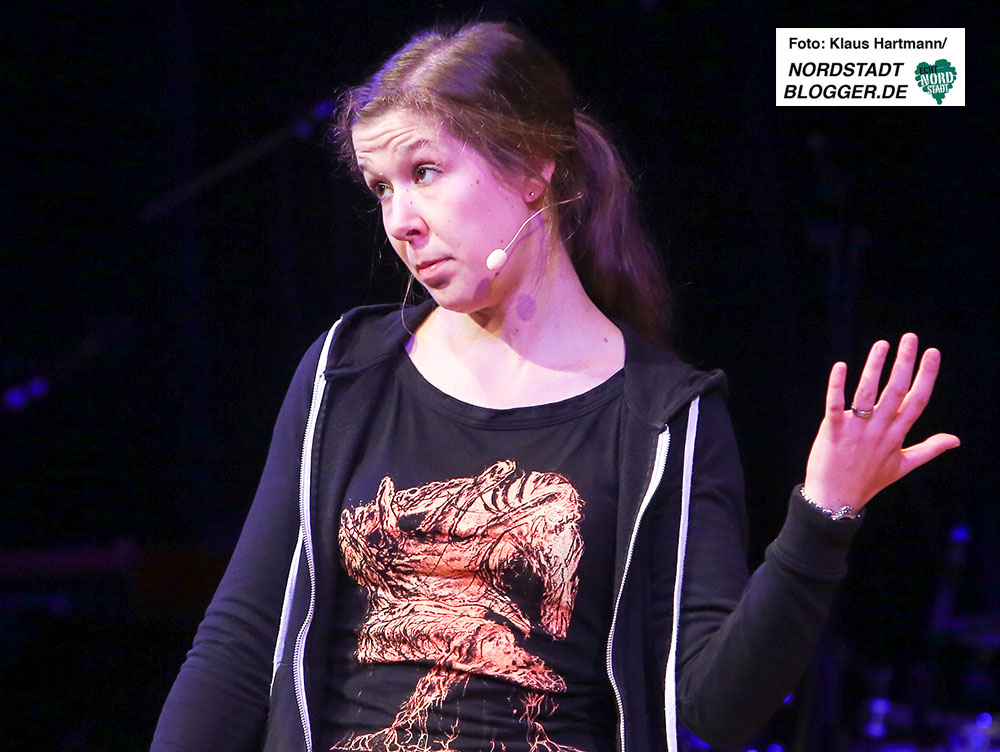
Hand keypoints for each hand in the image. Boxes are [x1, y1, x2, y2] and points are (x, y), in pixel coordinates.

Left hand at [803, 333, 959, 513]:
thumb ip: (929, 449)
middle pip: (896, 391)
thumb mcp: (903, 466)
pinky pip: (835, 405)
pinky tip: (840, 366)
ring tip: (882, 344)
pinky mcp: (832, 431)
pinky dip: (837, 386)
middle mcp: (879, 429)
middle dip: (904, 363)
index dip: (926, 376)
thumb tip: (956, 440)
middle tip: (910, 337)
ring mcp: (856, 430)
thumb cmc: (869, 481)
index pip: (917, 400)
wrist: (836, 499)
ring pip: (868, 393)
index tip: (933, 352)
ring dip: (874, 367)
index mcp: (897, 435)